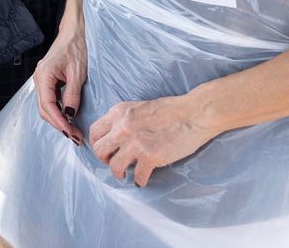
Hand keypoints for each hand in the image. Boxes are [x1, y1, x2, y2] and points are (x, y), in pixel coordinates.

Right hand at [34, 24, 87, 143]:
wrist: (73, 34)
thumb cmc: (76, 49)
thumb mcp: (78, 72)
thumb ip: (72, 94)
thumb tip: (70, 115)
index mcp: (44, 75)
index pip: (48, 105)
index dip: (59, 122)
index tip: (71, 133)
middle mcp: (39, 79)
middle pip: (44, 109)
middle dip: (59, 125)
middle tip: (76, 138)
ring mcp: (41, 80)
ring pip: (46, 107)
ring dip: (58, 121)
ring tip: (74, 132)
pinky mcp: (47, 82)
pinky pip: (49, 101)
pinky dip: (58, 112)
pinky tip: (69, 119)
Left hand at [88, 93, 216, 186]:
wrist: (194, 113)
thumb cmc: (171, 109)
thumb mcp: (139, 107)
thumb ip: (124, 119)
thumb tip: (116, 135)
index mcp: (118, 113)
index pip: (94, 131)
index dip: (97, 143)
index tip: (105, 150)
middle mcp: (123, 127)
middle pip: (99, 150)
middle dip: (104, 160)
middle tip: (113, 163)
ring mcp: (136, 143)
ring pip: (114, 166)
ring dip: (118, 173)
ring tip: (125, 175)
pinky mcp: (151, 157)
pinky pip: (138, 176)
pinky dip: (140, 181)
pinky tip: (143, 180)